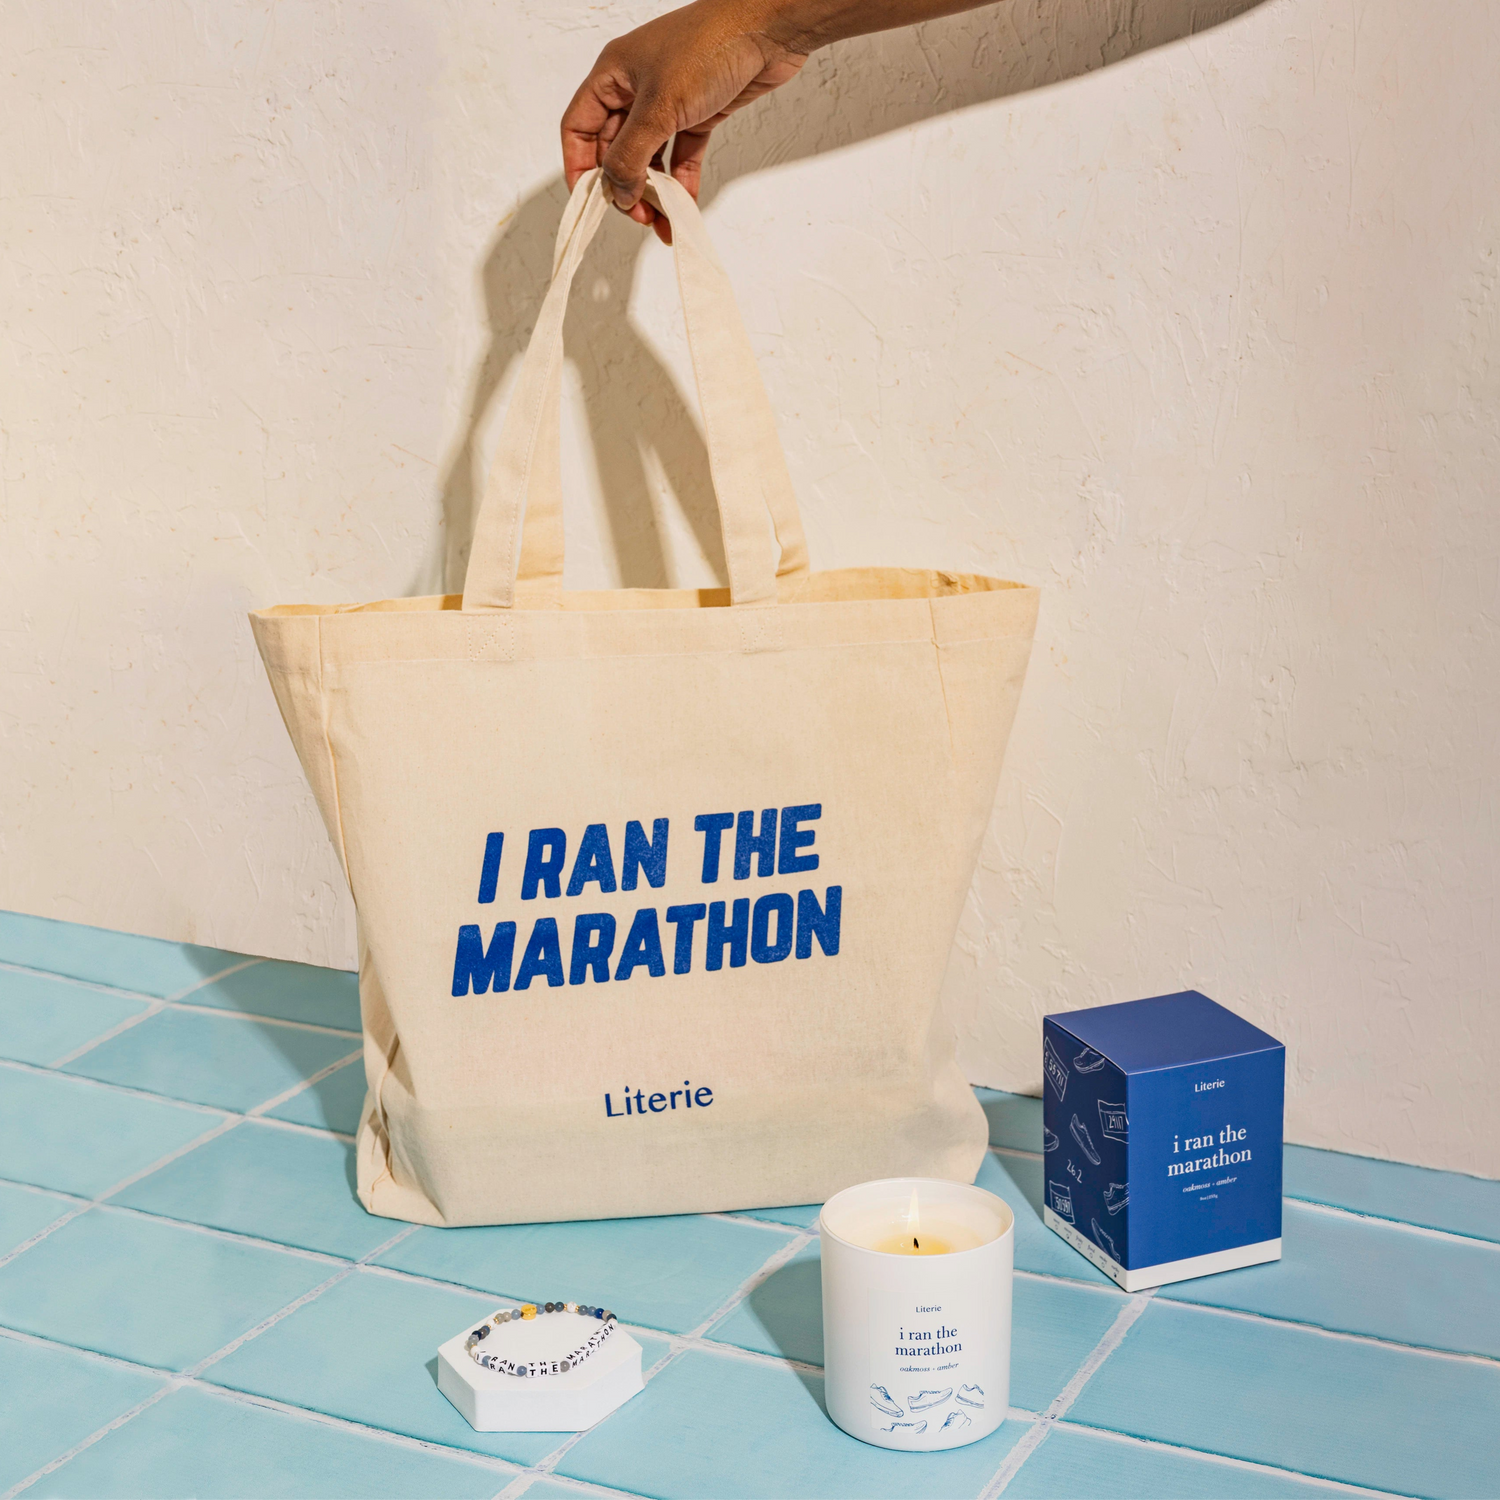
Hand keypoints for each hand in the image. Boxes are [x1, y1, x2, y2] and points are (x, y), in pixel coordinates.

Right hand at [561, 0, 808, 243]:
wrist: (767, 29)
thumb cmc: (709, 46)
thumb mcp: (659, 107)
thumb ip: (632, 155)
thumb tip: (617, 191)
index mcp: (613, 75)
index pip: (579, 127)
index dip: (579, 166)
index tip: (590, 201)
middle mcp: (636, 88)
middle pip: (614, 147)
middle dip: (622, 184)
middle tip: (637, 214)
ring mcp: (667, 102)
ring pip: (649, 156)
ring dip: (652, 189)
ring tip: (659, 218)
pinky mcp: (698, 113)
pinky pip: (681, 154)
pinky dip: (681, 180)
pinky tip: (684, 204)